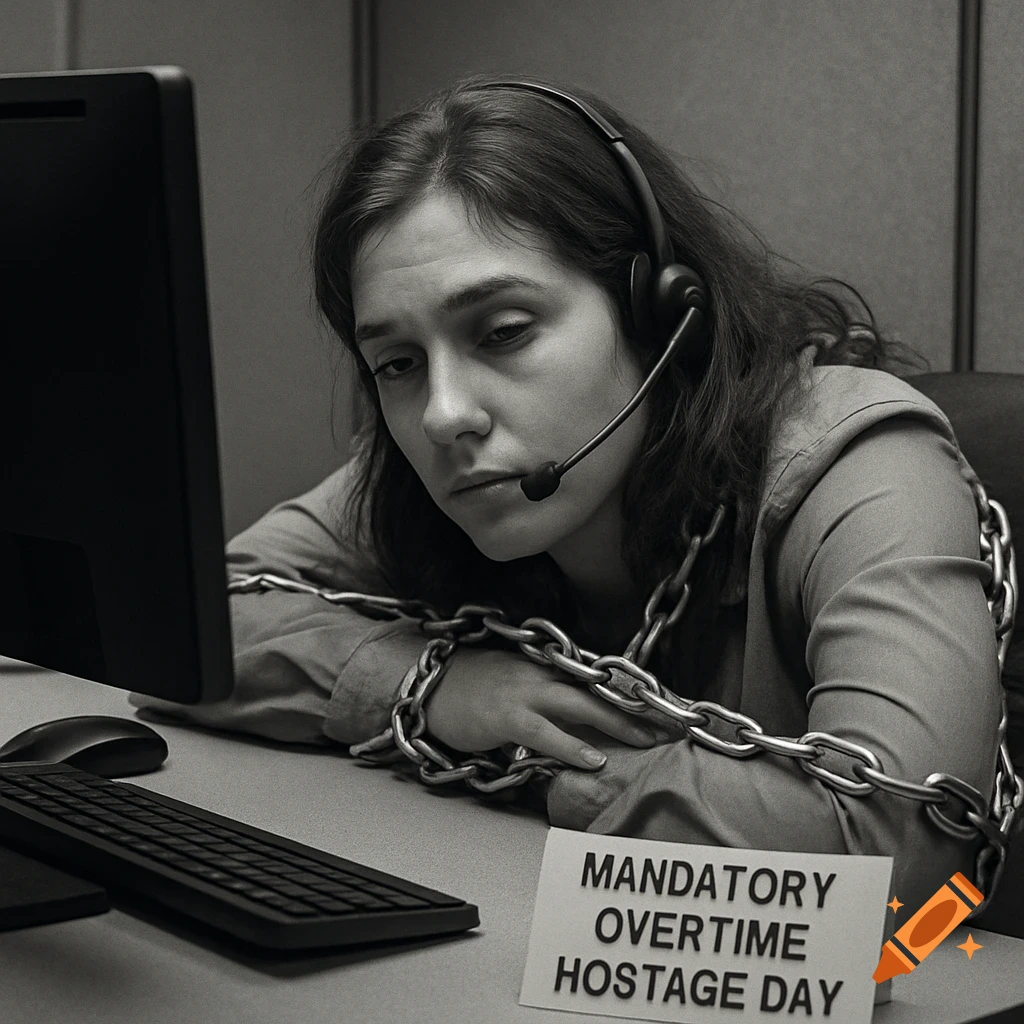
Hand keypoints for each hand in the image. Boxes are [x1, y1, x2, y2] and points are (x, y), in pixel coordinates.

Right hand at [423, 645, 658, 769]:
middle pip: (598, 691)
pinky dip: (571, 745)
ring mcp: (524, 692)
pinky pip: (544, 732)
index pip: (598, 683)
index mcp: (547, 670)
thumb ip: (552, 706)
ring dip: (617, 724)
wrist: (432, 684)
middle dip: (637, 710)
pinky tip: (594, 758)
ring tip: (647, 742)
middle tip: (672, 728)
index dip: (633, 698)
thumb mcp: (518, 690)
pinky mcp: (505, 714)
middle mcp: (541, 675)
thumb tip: (589, 730)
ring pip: (580, 706)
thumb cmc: (474, 692)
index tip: (666, 711)